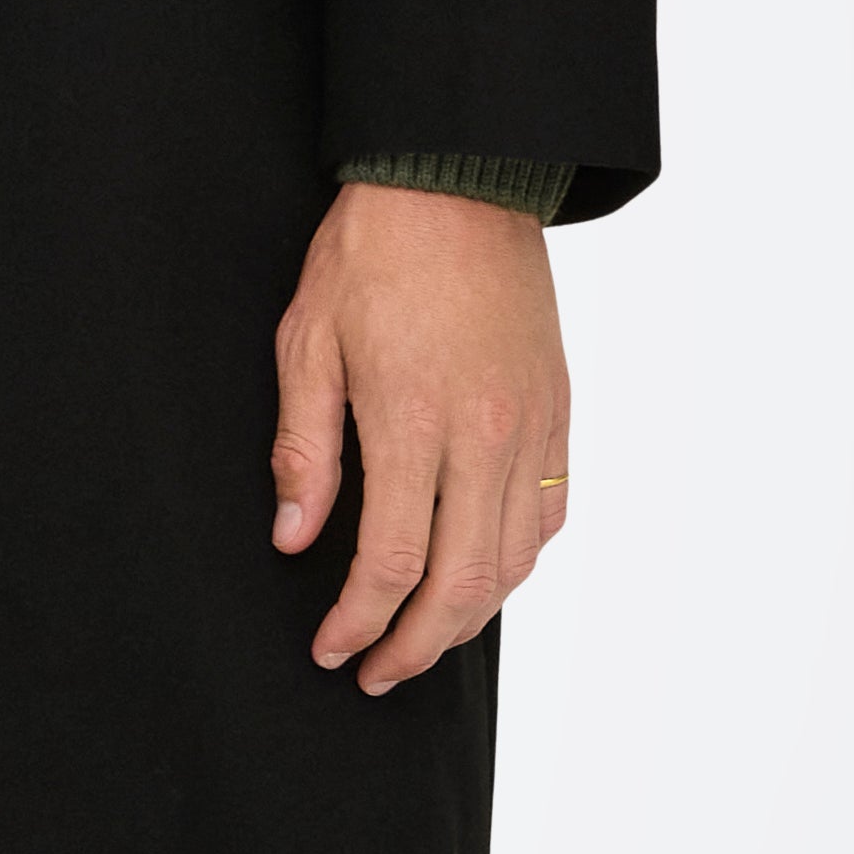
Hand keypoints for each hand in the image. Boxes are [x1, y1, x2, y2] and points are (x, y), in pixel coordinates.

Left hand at [270, 186, 572, 692]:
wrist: (460, 181)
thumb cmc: (372, 253)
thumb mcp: (307, 341)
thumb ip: (304, 448)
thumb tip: (296, 537)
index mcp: (415, 420)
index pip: (392, 561)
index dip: (360, 622)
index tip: (331, 649)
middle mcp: (485, 434)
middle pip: (461, 583)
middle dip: (416, 645)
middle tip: (376, 672)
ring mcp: (531, 426)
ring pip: (514, 561)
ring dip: (469, 618)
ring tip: (422, 639)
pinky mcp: (557, 412)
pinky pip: (549, 513)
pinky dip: (516, 562)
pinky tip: (481, 575)